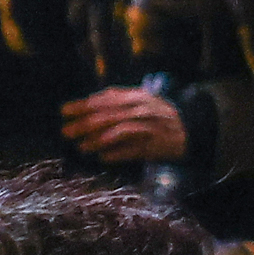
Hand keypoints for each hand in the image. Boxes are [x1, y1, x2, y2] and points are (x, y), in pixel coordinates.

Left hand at [62, 86, 190, 162]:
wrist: (189, 130)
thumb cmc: (158, 115)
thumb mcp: (140, 100)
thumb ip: (117, 100)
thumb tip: (90, 102)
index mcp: (136, 97)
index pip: (104, 100)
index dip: (82, 105)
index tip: (65, 112)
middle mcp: (141, 110)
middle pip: (108, 116)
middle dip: (84, 124)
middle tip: (66, 132)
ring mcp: (148, 128)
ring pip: (118, 133)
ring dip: (97, 141)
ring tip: (81, 147)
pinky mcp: (153, 146)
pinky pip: (132, 150)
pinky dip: (116, 154)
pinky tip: (102, 158)